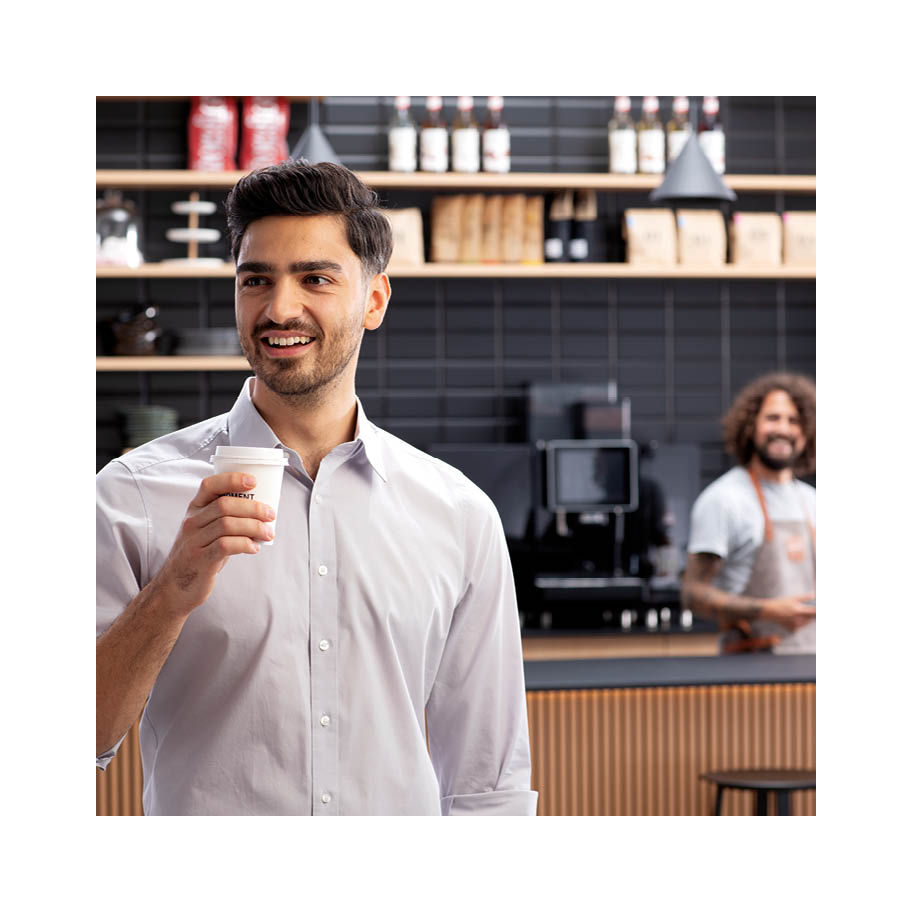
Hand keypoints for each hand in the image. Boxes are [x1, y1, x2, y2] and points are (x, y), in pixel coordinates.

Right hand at [151, 472, 274, 618]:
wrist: (174, 587)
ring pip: (227, 524)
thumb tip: (264, 508)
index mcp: (194, 510)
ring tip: (268, 534)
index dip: (232, 479)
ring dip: (254, 527)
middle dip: (253, 507)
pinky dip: (245, 544)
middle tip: (270, 515)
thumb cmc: (198, 555)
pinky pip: (226, 545)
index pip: (209, 485)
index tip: (254, 481)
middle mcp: (191, 522)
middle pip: (225, 505)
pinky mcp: (199, 559)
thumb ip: (227, 518)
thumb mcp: (206, 531)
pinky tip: (254, 548)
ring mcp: (193, 541)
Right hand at [759, 592, 816, 631]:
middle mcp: (798, 620)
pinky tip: (791, 618)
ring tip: (794, 613)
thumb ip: (806, 598)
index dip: (820, 611)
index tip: (822, 609)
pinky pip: (801, 626)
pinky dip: (799, 622)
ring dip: (805, 618)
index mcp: (799, 611)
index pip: (815, 612)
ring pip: (807, 622)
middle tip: (804, 609)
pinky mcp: (793, 630)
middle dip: (811, 614)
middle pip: (812, 618)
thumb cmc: (781, 603)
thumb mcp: (793, 598)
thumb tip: (816, 595)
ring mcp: (796, 626)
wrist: (769, 612)